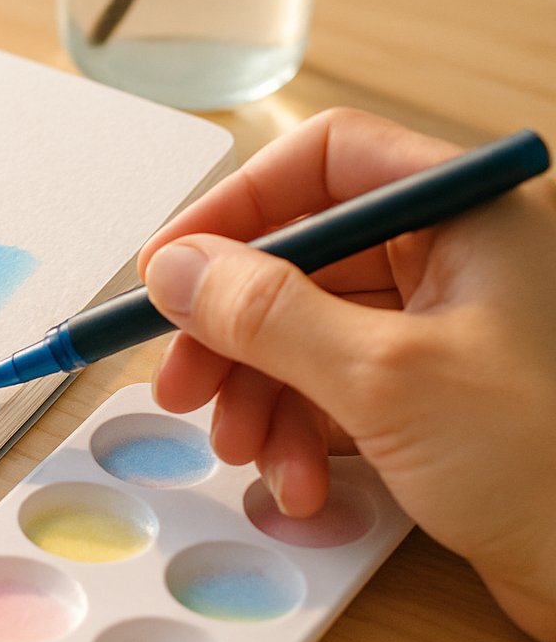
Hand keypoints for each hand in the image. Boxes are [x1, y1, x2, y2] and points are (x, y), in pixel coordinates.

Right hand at [138, 108, 555, 641]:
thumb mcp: (386, 380)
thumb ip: (267, 313)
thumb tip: (178, 268)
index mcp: (471, 214)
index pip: (327, 162)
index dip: (239, 207)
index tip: (171, 264)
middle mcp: (460, 258)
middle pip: (303, 256)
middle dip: (234, 327)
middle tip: (182, 377)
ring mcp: (447, 328)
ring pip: (309, 328)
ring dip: (260, 392)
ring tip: (243, 448)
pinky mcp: (437, 395)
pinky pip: (336, 386)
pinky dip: (300, 430)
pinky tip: (298, 479)